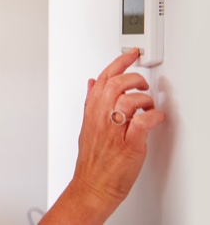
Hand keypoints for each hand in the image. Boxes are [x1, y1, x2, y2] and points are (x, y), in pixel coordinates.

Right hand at [71, 48, 165, 213]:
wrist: (93, 186)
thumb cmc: (91, 160)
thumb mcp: (86, 125)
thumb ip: (90, 102)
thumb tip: (92, 82)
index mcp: (91, 112)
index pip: (103, 78)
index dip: (118, 62)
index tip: (130, 54)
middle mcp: (101, 118)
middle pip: (116, 84)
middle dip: (134, 78)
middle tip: (142, 84)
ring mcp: (114, 131)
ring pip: (129, 100)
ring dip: (144, 99)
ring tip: (148, 106)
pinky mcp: (129, 145)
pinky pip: (142, 123)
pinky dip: (153, 116)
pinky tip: (154, 118)